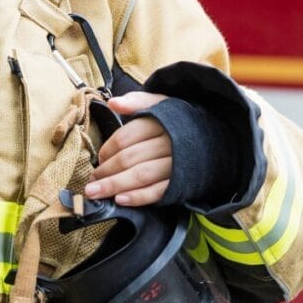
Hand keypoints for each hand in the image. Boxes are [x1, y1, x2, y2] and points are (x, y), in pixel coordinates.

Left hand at [85, 92, 170, 206]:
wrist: (212, 140)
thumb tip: (113, 103)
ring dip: (115, 186)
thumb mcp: (160, 104)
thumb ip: (136, 102)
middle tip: (90, 182)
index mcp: (160, 121)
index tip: (98, 158)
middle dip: (106, 172)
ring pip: (141, 176)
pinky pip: (157, 192)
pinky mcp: (181, 182)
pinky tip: (121, 200)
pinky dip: (138, 197)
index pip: (126, 137)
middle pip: (130, 158)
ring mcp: (175, 164)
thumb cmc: (177, 121)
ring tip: (96, 193)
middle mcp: (168, 143)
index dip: (108, 149)